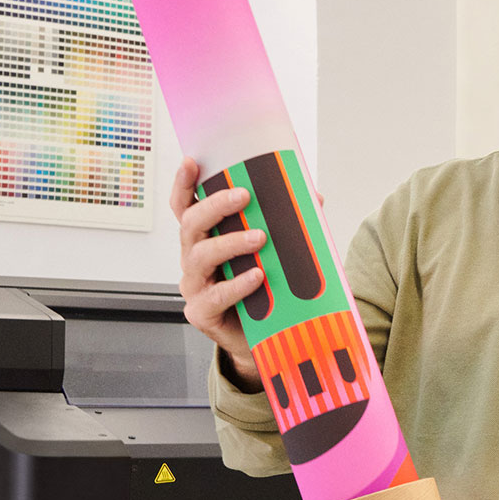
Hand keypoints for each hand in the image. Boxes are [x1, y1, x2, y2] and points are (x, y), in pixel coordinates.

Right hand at [170, 156, 267, 390]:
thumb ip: (288, 223)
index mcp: (205, 238)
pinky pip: (215, 296)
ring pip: (201, 256)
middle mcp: (193, 259)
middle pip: (191, 225)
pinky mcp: (202, 313)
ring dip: (231, 243)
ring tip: (260, 238)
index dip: (185, 184)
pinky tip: (257, 276)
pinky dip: (237, 284)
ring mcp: (194, 286)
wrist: (267, 337)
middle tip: (244, 196)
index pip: (186, 207)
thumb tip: (313, 195)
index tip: (193, 162)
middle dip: (216, 207)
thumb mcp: (275, 251)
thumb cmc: (267, 287)